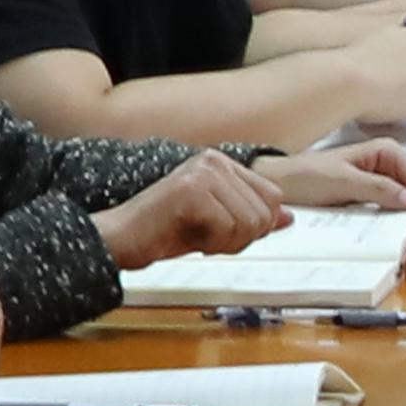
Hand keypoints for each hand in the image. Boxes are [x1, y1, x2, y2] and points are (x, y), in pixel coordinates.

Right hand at [104, 150, 292, 266]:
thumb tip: (287, 218)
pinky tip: (185, 236)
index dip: (253, 226)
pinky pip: (227, 229)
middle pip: (265, 213)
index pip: (273, 198)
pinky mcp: (191, 190)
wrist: (118, 239)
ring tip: (194, 235)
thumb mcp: (217, 224)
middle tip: (205, 236)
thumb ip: (250, 216)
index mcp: (222, 163)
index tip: (221, 230)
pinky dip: (210, 244)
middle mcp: (214, 161)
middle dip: (239, 238)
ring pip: (250, 223)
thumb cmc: (161, 231)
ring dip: (224, 243)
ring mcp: (202, 173)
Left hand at [259, 143, 405, 219]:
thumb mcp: (343, 181)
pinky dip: (405, 224)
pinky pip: (397, 212)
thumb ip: (378, 188)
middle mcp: (389, 166)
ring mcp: (383, 184)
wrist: (280, 186)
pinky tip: (404, 235)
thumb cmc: (305, 176)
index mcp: (386, 153)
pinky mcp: (374, 200)